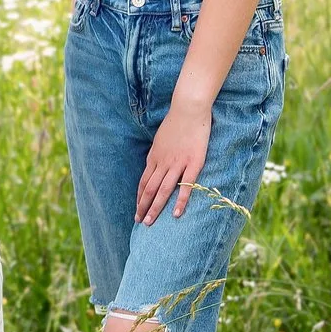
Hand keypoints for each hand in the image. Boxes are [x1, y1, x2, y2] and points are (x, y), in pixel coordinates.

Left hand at [136, 95, 212, 223]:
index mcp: (154, 157)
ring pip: (162, 190)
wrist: (189, 108)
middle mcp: (162, 163)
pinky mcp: (193, 163)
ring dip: (155, 208)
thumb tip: (153, 164)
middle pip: (149, 189)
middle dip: (143, 207)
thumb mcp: (160, 138)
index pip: (143, 182)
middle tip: (140, 222)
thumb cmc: (176, 122)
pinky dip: (180, 201)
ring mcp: (177, 164)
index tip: (137, 209)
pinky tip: (176, 214)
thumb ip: (157, 153)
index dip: (139, 197)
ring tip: (150, 223)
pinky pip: (185, 186)